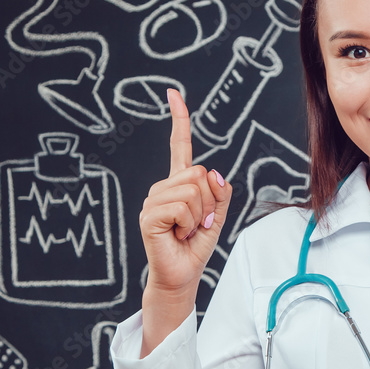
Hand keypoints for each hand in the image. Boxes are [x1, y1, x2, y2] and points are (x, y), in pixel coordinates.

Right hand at [139, 89, 231, 306]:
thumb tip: (212, 171)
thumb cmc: (195, 246)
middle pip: (198, 172)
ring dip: (199, 215)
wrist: (182, 275)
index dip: (179, 120)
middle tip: (199, 222)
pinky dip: (188, 223)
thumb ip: (220, 192)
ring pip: (192, 190)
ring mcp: (153, 200)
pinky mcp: (149, 216)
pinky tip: (177, 234)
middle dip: (209, 200)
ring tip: (187, 230)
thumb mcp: (217, 215)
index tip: (173, 94)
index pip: (179, 146)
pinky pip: (182, 207)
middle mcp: (163, 187)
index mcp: (179, 183)